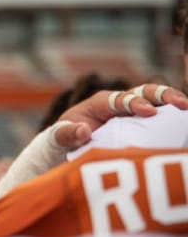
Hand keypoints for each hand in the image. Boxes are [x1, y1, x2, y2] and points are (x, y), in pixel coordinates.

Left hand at [54, 83, 187, 148]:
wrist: (69, 144)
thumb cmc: (64, 137)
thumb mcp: (59, 137)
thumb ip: (68, 134)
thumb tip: (84, 131)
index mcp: (99, 102)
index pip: (119, 99)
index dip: (134, 103)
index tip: (149, 112)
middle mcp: (118, 102)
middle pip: (144, 92)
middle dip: (163, 95)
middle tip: (182, 104)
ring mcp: (131, 111)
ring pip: (156, 100)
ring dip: (173, 102)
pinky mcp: (140, 122)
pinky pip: (159, 117)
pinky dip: (172, 119)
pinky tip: (183, 128)